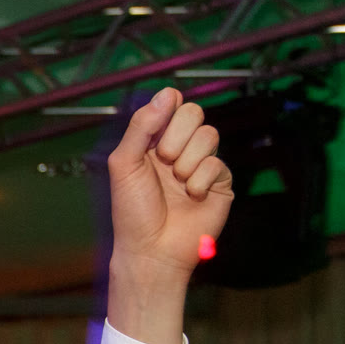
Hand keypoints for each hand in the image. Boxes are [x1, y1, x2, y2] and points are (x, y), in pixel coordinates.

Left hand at [108, 88, 232, 278]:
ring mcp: (200, 164)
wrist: (152, 250)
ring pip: (209, 134)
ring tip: (176, 182)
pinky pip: (218, 163)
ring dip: (187, 160)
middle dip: (176, 136)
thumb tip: (167, 93)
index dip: (167, 110)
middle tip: (163, 160)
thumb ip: (140, 127)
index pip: (171, 104)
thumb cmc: (132, 211)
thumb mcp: (124, 164)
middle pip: (194, 112)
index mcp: (153, 142)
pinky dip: (200, 180)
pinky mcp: (220, 182)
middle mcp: (178, 149)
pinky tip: (190, 196)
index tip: (155, 131)